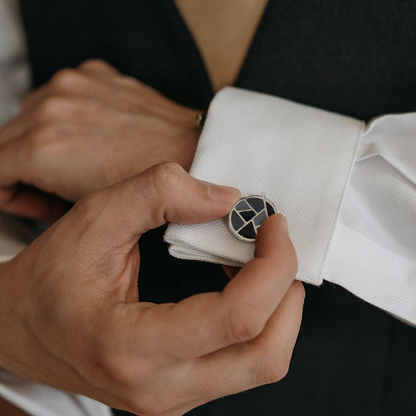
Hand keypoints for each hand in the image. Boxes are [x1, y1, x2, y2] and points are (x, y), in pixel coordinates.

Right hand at [0, 60, 200, 220]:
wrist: (189, 151)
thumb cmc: (146, 185)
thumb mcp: (85, 204)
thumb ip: (41, 194)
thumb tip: (28, 189)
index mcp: (42, 148)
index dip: (10, 192)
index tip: (35, 201)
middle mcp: (50, 108)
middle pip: (6, 140)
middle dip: (23, 167)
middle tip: (56, 187)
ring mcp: (72, 85)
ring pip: (29, 114)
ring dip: (40, 138)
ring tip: (76, 160)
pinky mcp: (93, 73)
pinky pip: (60, 94)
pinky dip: (65, 115)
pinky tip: (92, 133)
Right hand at [0, 163, 302, 415]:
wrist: (19, 328)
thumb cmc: (48, 277)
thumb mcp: (94, 218)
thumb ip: (159, 193)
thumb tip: (227, 199)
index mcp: (132, 347)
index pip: (237, 318)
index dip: (272, 265)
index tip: (272, 225)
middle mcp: (159, 388)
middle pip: (266, 353)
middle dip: (285, 289)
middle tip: (274, 243)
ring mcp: (172, 399)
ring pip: (263, 362)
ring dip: (276, 306)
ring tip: (257, 261)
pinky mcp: (180, 392)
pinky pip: (243, 362)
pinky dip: (257, 320)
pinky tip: (238, 285)